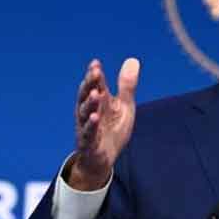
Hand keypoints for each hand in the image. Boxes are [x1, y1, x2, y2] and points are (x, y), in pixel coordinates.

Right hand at [67, 58, 139, 190]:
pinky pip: (88, 133)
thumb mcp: (124, 106)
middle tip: (94, 73)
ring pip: (85, 113)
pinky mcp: (88, 142)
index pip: (95, 84)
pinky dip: (91, 125)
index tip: (96, 63)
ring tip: (95, 94)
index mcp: (99, 101)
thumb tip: (133, 60)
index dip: (95, 74)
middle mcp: (89, 111)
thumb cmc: (112, 129)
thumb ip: (127, 86)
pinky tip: (95, 117)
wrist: (104, 158)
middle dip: (90, 84)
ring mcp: (87, 126)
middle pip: (86, 95)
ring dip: (89, 103)